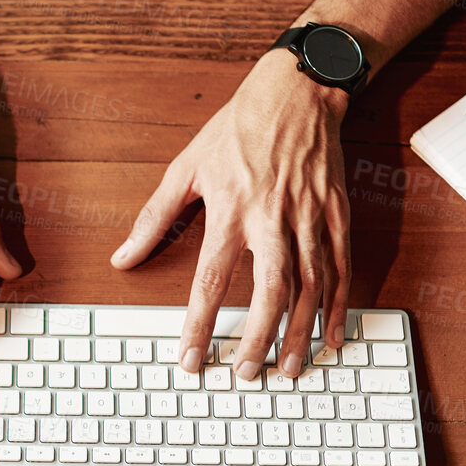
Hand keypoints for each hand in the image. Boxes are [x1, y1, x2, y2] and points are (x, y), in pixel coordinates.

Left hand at [111, 49, 350, 380]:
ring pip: (311, 286)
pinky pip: (341, 267)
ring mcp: (309, 217)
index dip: (198, 324)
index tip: (190, 359)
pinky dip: (339, 305)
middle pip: (270, 290)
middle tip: (247, 374)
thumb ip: (154, 218)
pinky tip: (331, 335)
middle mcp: (272, 218)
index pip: (210, 280)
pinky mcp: (337, 213)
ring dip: (300, 332)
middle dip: (259, 338)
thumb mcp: (185, 167)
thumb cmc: (237, 129)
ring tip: (289, 368)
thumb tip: (123, 257)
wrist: (296, 90)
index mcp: (231, 210)